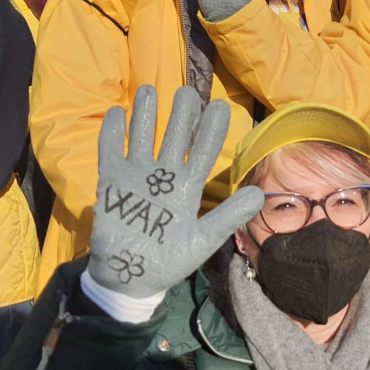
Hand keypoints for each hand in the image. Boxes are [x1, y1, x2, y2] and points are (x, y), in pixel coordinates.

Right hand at [88, 86, 263, 299]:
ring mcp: (137, 177)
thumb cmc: (169, 261)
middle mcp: (164, 176)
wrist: (130, 280)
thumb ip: (227, 216)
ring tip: (149, 90)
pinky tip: (116, 113)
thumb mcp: (202, 240)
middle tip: (186, 92)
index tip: (220, 106)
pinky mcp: (111, 183)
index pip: (203, 152)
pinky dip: (113, 133)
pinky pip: (111, 152)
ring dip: (145, 115)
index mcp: (187, 188)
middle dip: (180, 115)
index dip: (211, 130)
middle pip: (175, 137)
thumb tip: (258, 193)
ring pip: (143, 137)